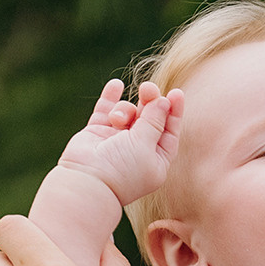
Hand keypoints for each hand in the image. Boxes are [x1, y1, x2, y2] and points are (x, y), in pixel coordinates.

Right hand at [56, 79, 183, 206]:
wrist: (88, 181)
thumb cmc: (123, 169)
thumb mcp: (146, 145)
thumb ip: (154, 121)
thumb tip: (164, 101)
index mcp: (157, 160)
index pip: (170, 132)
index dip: (173, 112)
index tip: (176, 93)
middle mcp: (138, 150)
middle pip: (150, 119)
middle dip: (150, 102)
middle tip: (148, 88)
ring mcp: (117, 140)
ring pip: (128, 113)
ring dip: (126, 110)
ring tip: (118, 119)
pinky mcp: (97, 132)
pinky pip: (106, 110)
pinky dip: (111, 98)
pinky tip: (117, 85)